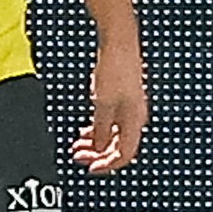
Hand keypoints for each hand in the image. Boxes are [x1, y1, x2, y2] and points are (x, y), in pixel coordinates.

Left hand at [71, 42, 145, 172]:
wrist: (119, 42)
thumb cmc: (114, 68)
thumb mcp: (102, 103)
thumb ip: (101, 128)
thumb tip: (99, 148)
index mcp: (135, 120)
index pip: (125, 153)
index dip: (108, 164)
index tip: (90, 168)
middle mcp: (135, 116)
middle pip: (118, 145)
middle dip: (97, 154)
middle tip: (77, 156)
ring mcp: (129, 107)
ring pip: (113, 134)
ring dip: (95, 142)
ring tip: (77, 145)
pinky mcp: (122, 98)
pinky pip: (111, 122)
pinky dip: (97, 129)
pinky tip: (85, 131)